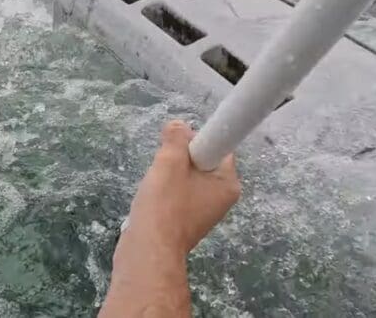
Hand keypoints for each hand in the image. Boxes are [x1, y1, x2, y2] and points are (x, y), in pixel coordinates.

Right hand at [122, 120, 240, 255]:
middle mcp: (221, 198)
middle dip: (178, 158)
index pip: (218, 147)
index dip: (196, 140)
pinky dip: (164, 191)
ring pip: (186, 177)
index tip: (176, 143)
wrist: (148, 250)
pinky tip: (152, 198)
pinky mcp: (185, 221)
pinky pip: (177, 194)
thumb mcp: (169, 163)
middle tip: (163, 165)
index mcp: (227, 184)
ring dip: (168, 174)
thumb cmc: (165, 206)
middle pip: (200, 161)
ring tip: (155, 185)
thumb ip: (176, 139)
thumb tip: (178, 126)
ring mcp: (203, 211)